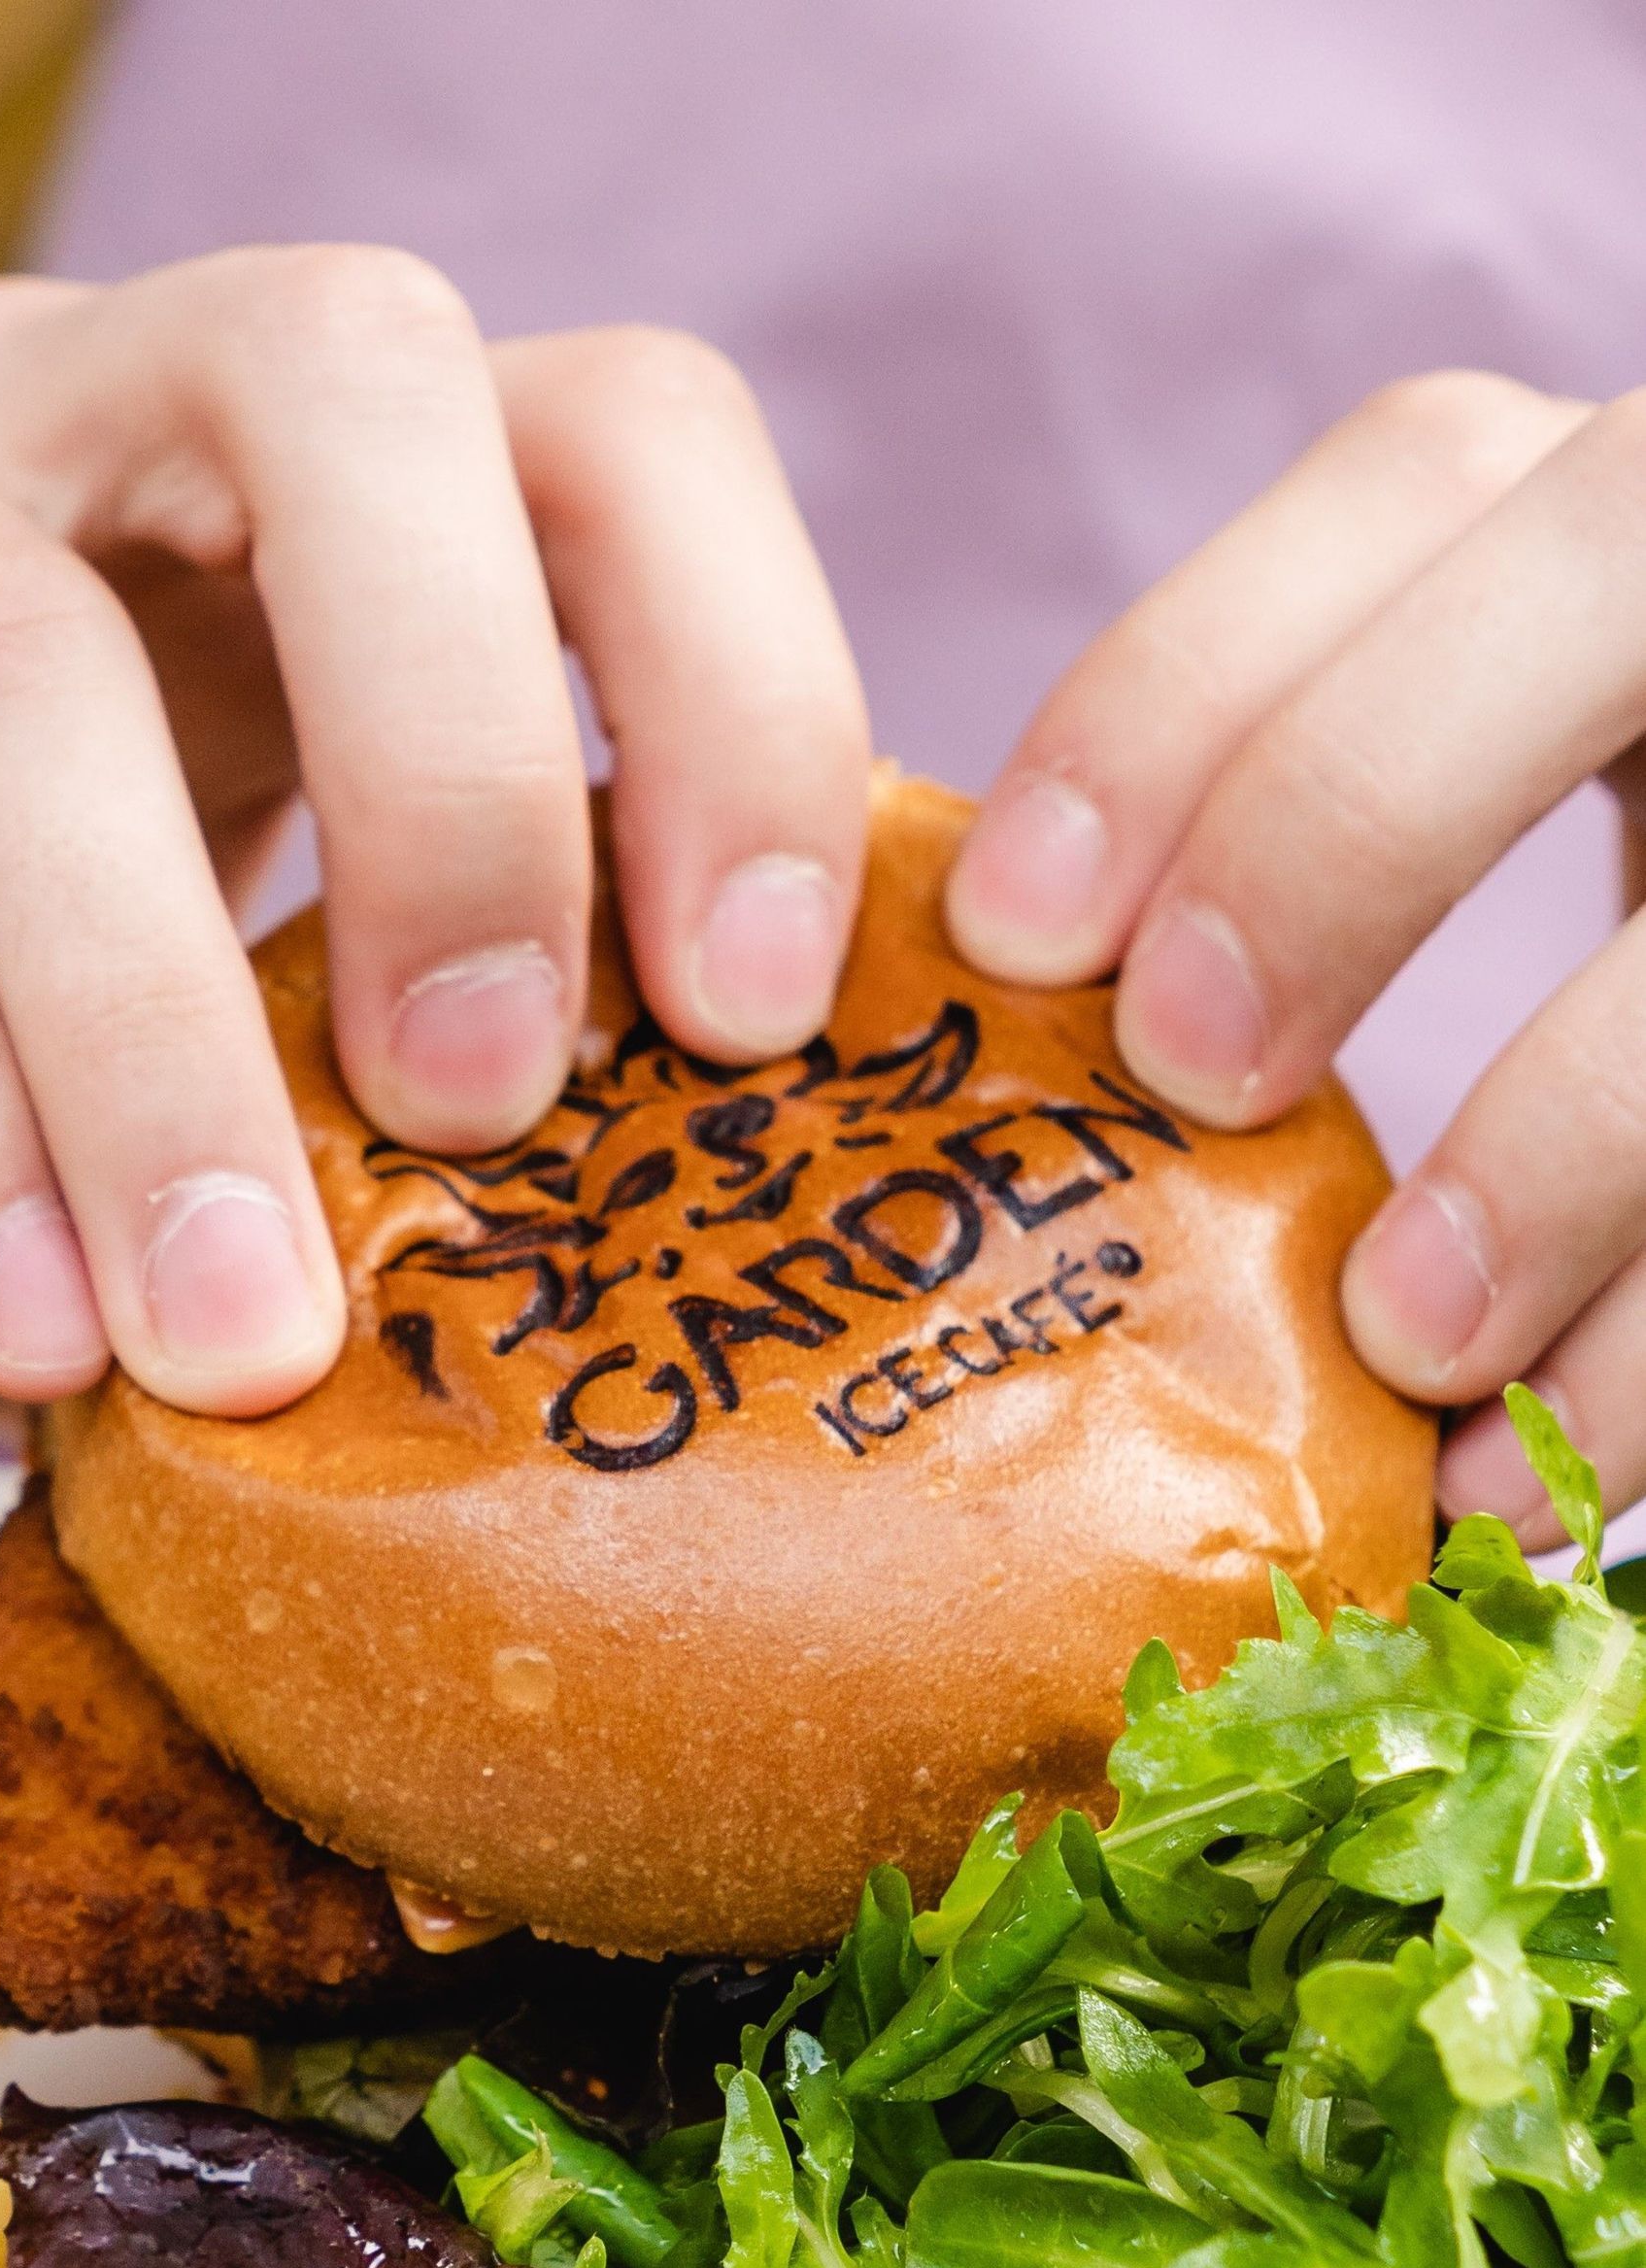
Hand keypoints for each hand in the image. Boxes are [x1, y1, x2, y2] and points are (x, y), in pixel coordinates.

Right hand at [0, 254, 863, 1417]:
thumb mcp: (129, 1091)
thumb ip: (323, 1168)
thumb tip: (590, 1404)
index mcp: (257, 518)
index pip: (588, 439)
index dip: (735, 679)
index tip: (773, 1016)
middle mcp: (48, 430)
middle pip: (348, 378)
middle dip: (476, 753)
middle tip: (508, 1107)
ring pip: (8, 639)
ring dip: (155, 1008)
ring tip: (240, 1338)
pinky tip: (16, 1326)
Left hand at [941, 369, 1645, 1541]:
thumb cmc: (1578, 951)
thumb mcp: (1483, 815)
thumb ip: (1309, 848)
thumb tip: (1003, 1032)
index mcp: (1625, 517)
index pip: (1417, 483)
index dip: (1189, 685)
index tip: (1014, 931)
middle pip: (1613, 557)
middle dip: (1356, 812)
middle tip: (1191, 1074)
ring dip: (1576, 1136)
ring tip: (1403, 1351)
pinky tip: (1555, 1465)